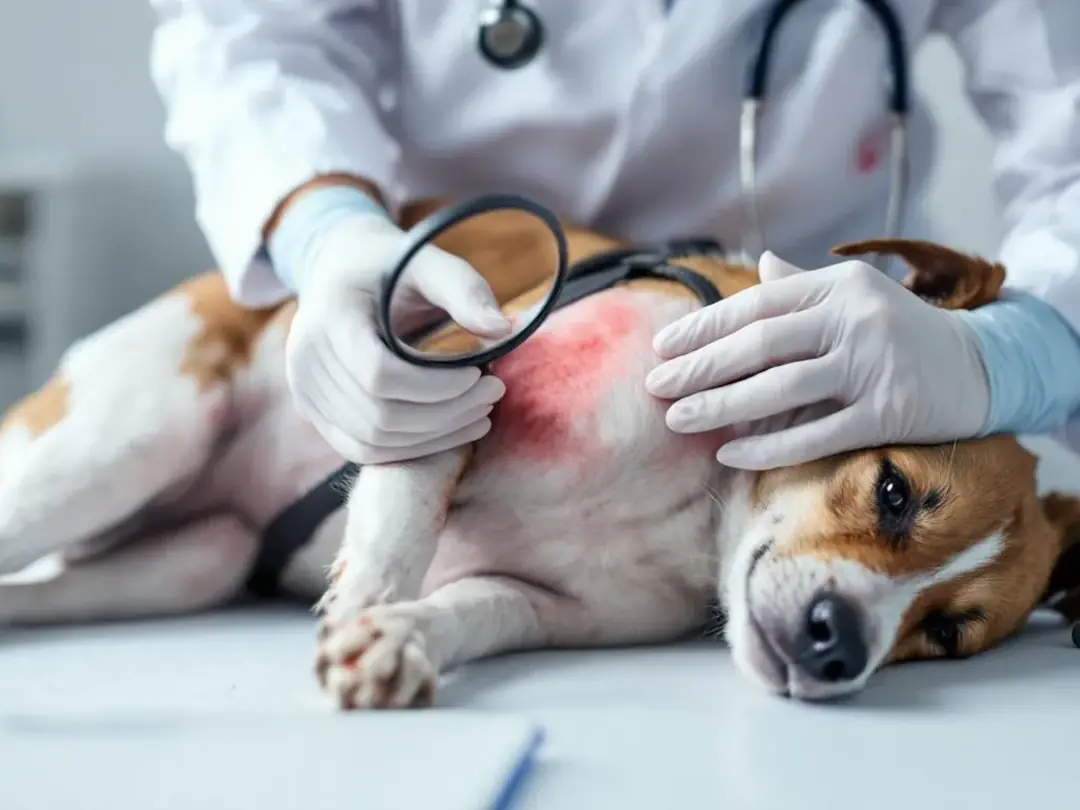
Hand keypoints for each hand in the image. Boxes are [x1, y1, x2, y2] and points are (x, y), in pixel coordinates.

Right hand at [285, 212, 511, 463]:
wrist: (340, 272)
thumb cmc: (390, 265)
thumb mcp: (427, 261)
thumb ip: (464, 289)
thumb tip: (504, 330)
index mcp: (330, 314)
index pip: (380, 374)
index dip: (436, 387)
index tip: (480, 374)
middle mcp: (304, 357)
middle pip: (380, 414)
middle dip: (446, 413)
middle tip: (493, 394)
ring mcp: (302, 390)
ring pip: (373, 440)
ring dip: (434, 436)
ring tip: (479, 413)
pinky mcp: (311, 411)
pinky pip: (361, 449)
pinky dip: (410, 447)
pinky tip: (450, 430)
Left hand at [644, 252, 990, 469]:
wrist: (982, 368)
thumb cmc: (901, 332)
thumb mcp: (857, 297)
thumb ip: (804, 286)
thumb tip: (759, 265)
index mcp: (839, 286)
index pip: (757, 305)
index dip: (704, 327)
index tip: (662, 348)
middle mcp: (854, 318)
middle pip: (759, 345)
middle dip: (700, 368)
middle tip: (656, 387)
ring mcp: (873, 365)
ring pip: (780, 388)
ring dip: (721, 407)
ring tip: (678, 420)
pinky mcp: (888, 412)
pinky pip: (815, 434)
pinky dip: (768, 447)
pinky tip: (729, 454)